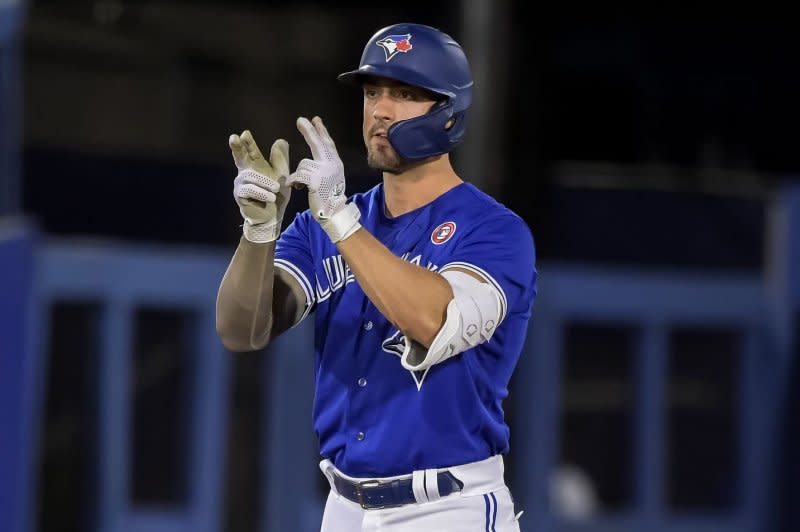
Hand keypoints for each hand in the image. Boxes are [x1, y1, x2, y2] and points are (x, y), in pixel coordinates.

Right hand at [230, 130, 290, 242]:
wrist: (273, 216)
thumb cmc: (276, 195)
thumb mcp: (282, 176)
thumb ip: (280, 159)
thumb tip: (281, 140)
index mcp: (255, 165)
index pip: (250, 150)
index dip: (247, 142)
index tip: (245, 134)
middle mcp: (245, 171)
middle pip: (239, 157)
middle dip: (236, 147)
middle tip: (233, 138)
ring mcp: (240, 183)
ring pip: (250, 176)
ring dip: (265, 182)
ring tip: (276, 189)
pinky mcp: (239, 195)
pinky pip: (249, 190)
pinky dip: (262, 193)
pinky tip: (270, 197)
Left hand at [287, 116, 360, 242]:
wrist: (334, 212)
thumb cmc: (329, 197)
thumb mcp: (330, 177)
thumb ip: (325, 165)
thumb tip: (315, 156)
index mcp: (336, 163)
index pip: (328, 143)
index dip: (321, 131)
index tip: (315, 120)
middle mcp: (332, 164)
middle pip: (318, 143)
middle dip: (309, 131)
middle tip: (300, 120)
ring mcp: (325, 171)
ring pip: (304, 163)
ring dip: (299, 174)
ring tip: (301, 185)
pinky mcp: (316, 180)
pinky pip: (299, 175)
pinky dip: (295, 181)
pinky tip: (297, 187)